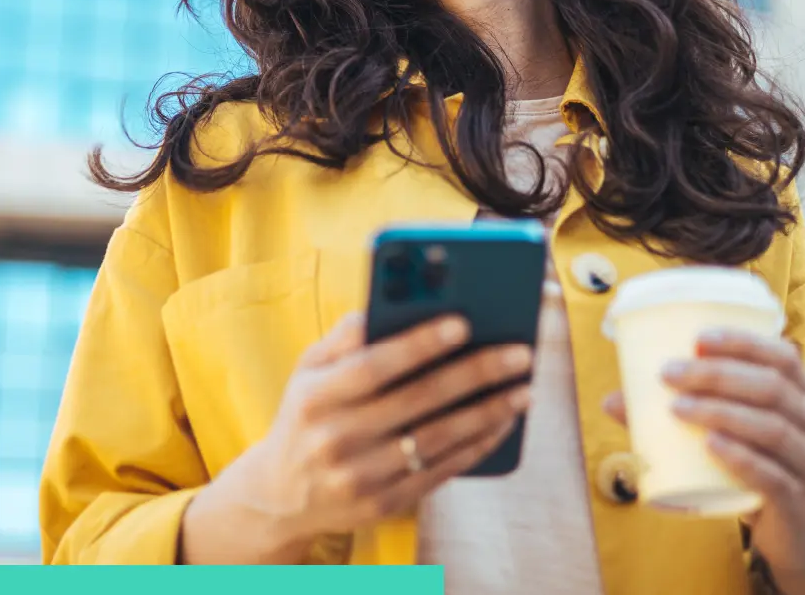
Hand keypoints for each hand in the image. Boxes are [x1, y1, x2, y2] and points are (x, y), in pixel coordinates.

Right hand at [181, 311, 530, 563]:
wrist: (279, 494)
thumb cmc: (308, 411)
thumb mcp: (309, 368)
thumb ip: (347, 334)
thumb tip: (392, 299)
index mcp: (316, 396)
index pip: (374, 365)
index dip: (420, 344)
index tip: (464, 322)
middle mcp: (335, 439)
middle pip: (417, 401)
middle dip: (475, 373)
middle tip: (519, 353)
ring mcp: (360, 477)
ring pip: (437, 440)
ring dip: (488, 412)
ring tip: (524, 388)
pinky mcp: (383, 505)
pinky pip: (441, 471)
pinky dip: (478, 445)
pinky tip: (504, 422)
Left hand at [603, 330, 804, 594]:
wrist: (804, 540)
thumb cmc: (761, 469)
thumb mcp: (733, 435)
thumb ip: (676, 416)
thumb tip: (611, 400)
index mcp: (801, 397)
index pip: (782, 357)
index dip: (743, 342)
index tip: (698, 337)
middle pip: (771, 388)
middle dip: (717, 375)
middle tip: (669, 374)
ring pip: (772, 429)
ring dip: (721, 412)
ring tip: (677, 408)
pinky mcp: (799, 504)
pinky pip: (774, 476)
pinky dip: (741, 458)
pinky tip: (711, 446)